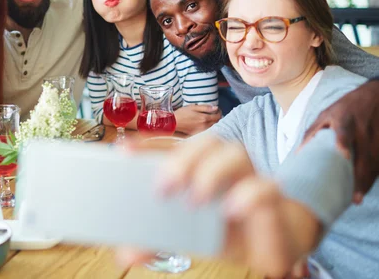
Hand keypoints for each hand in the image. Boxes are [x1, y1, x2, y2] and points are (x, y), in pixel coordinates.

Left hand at [117, 135, 320, 277]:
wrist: (272, 246)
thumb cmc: (224, 231)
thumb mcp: (185, 236)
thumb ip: (156, 240)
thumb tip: (126, 253)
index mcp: (199, 168)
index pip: (173, 147)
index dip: (149, 145)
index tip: (123, 151)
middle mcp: (223, 167)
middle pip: (207, 141)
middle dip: (182, 158)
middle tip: (163, 187)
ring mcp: (249, 179)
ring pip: (236, 153)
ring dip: (212, 171)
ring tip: (195, 200)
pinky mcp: (271, 201)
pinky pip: (266, 186)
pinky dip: (248, 195)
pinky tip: (230, 211)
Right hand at [173, 104, 220, 135]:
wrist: (173, 123)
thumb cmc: (182, 113)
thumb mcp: (193, 107)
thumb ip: (205, 107)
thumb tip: (216, 108)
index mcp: (204, 118)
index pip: (217, 116)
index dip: (219, 112)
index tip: (217, 108)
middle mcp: (204, 126)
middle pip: (216, 122)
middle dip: (217, 116)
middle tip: (214, 112)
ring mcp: (201, 131)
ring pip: (212, 126)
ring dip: (212, 121)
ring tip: (209, 116)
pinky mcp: (197, 133)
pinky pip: (206, 129)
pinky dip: (207, 125)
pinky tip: (203, 122)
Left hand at [301, 79, 378, 202]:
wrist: (376, 95)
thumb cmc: (345, 107)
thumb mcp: (326, 114)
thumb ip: (313, 132)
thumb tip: (299, 154)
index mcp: (345, 119)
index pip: (345, 131)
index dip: (343, 141)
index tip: (343, 154)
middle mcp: (363, 129)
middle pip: (363, 154)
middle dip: (359, 176)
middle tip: (352, 196)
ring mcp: (376, 137)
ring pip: (374, 163)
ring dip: (366, 182)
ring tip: (356, 199)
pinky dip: (373, 177)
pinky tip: (364, 189)